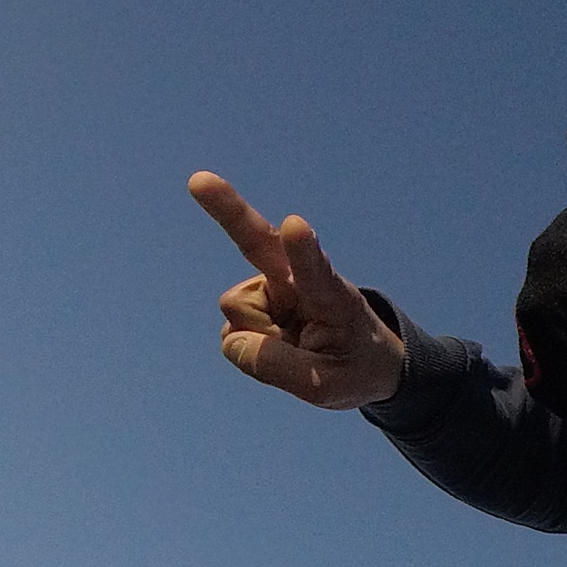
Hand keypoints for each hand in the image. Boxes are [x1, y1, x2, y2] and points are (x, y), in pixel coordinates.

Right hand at [191, 173, 406, 411]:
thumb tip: (233, 341)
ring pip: (237, 311)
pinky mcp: (254, 300)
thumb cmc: (357, 368)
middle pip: (256, 242)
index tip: (294, 226)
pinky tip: (280, 343)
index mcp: (333, 297)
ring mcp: (273, 286)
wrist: (368, 362)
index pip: (317, 272)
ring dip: (258, 338)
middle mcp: (299, 280)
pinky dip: (251, 346)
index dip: (302, 251)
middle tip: (198, 180)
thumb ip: (278, 367)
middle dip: (227, 210)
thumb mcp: (326, 386)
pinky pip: (234, 331)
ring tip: (294, 347)